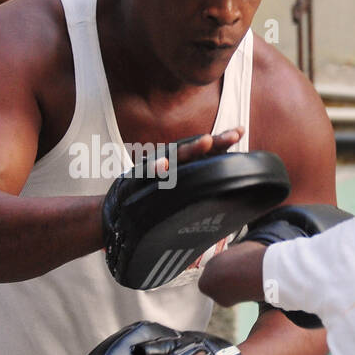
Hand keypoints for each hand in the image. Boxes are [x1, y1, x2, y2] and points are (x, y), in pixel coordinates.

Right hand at [101, 130, 291, 289]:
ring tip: (205, 142)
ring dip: (188, 151)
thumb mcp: (177, 200)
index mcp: (178, 170)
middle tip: (234, 135)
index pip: (202, 154)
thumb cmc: (149, 211)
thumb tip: (229, 202)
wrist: (113, 222)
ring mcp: (149, 173)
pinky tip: (163, 167)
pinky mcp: (133, 183)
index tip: (241, 132)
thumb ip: (197, 194)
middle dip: (213, 142)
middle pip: (192, 151)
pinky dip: (154, 170)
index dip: (221, 143)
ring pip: (170, 159)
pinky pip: (144, 176)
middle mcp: (165, 166)